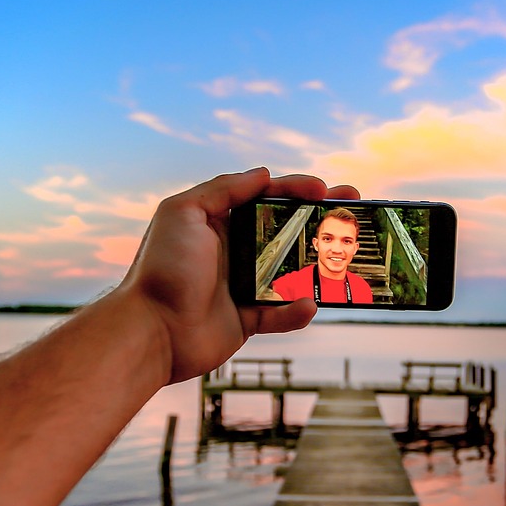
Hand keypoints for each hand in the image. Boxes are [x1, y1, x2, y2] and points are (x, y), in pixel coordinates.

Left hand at [122, 167, 358, 384]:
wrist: (150, 331)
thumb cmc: (162, 268)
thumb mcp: (184, 212)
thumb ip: (223, 189)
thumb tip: (263, 174)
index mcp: (219, 222)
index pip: (266, 199)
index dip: (297, 190)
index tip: (324, 189)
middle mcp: (234, 251)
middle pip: (288, 231)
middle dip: (322, 221)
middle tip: (355, 211)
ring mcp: (242, 286)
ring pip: (291, 272)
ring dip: (320, 265)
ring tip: (346, 257)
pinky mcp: (246, 320)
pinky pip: (281, 313)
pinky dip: (296, 311)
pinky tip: (308, 304)